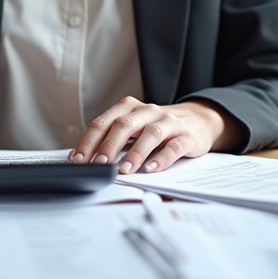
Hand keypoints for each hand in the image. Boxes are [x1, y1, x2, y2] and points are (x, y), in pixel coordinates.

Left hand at [68, 97, 241, 173]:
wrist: (199, 119)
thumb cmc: (158, 127)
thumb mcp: (135, 128)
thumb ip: (113, 138)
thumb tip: (86, 158)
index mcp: (129, 108)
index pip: (104, 122)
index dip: (89, 140)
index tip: (78, 158)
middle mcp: (148, 111)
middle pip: (125, 125)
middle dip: (109, 145)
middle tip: (98, 164)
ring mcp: (168, 122)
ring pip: (150, 134)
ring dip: (135, 153)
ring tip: (124, 170)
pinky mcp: (187, 136)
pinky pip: (174, 146)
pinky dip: (162, 158)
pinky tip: (152, 169)